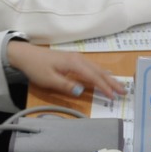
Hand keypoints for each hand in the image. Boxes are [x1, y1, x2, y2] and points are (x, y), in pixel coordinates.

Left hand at [6, 41, 124, 98]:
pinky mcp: (74, 60)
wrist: (26, 54)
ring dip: (108, 78)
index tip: (113, 96)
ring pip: (97, 68)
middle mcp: (79, 59)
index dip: (104, 87)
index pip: (93, 77)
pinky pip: (92, 67)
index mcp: (74, 64)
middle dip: (112, 82)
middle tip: (124, 92)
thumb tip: (81, 90)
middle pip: (99, 72)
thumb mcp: (49, 80)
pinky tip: (106, 75)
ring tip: (119, 86)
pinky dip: (101, 73)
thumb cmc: (36, 68)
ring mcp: (77, 58)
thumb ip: (66, 85)